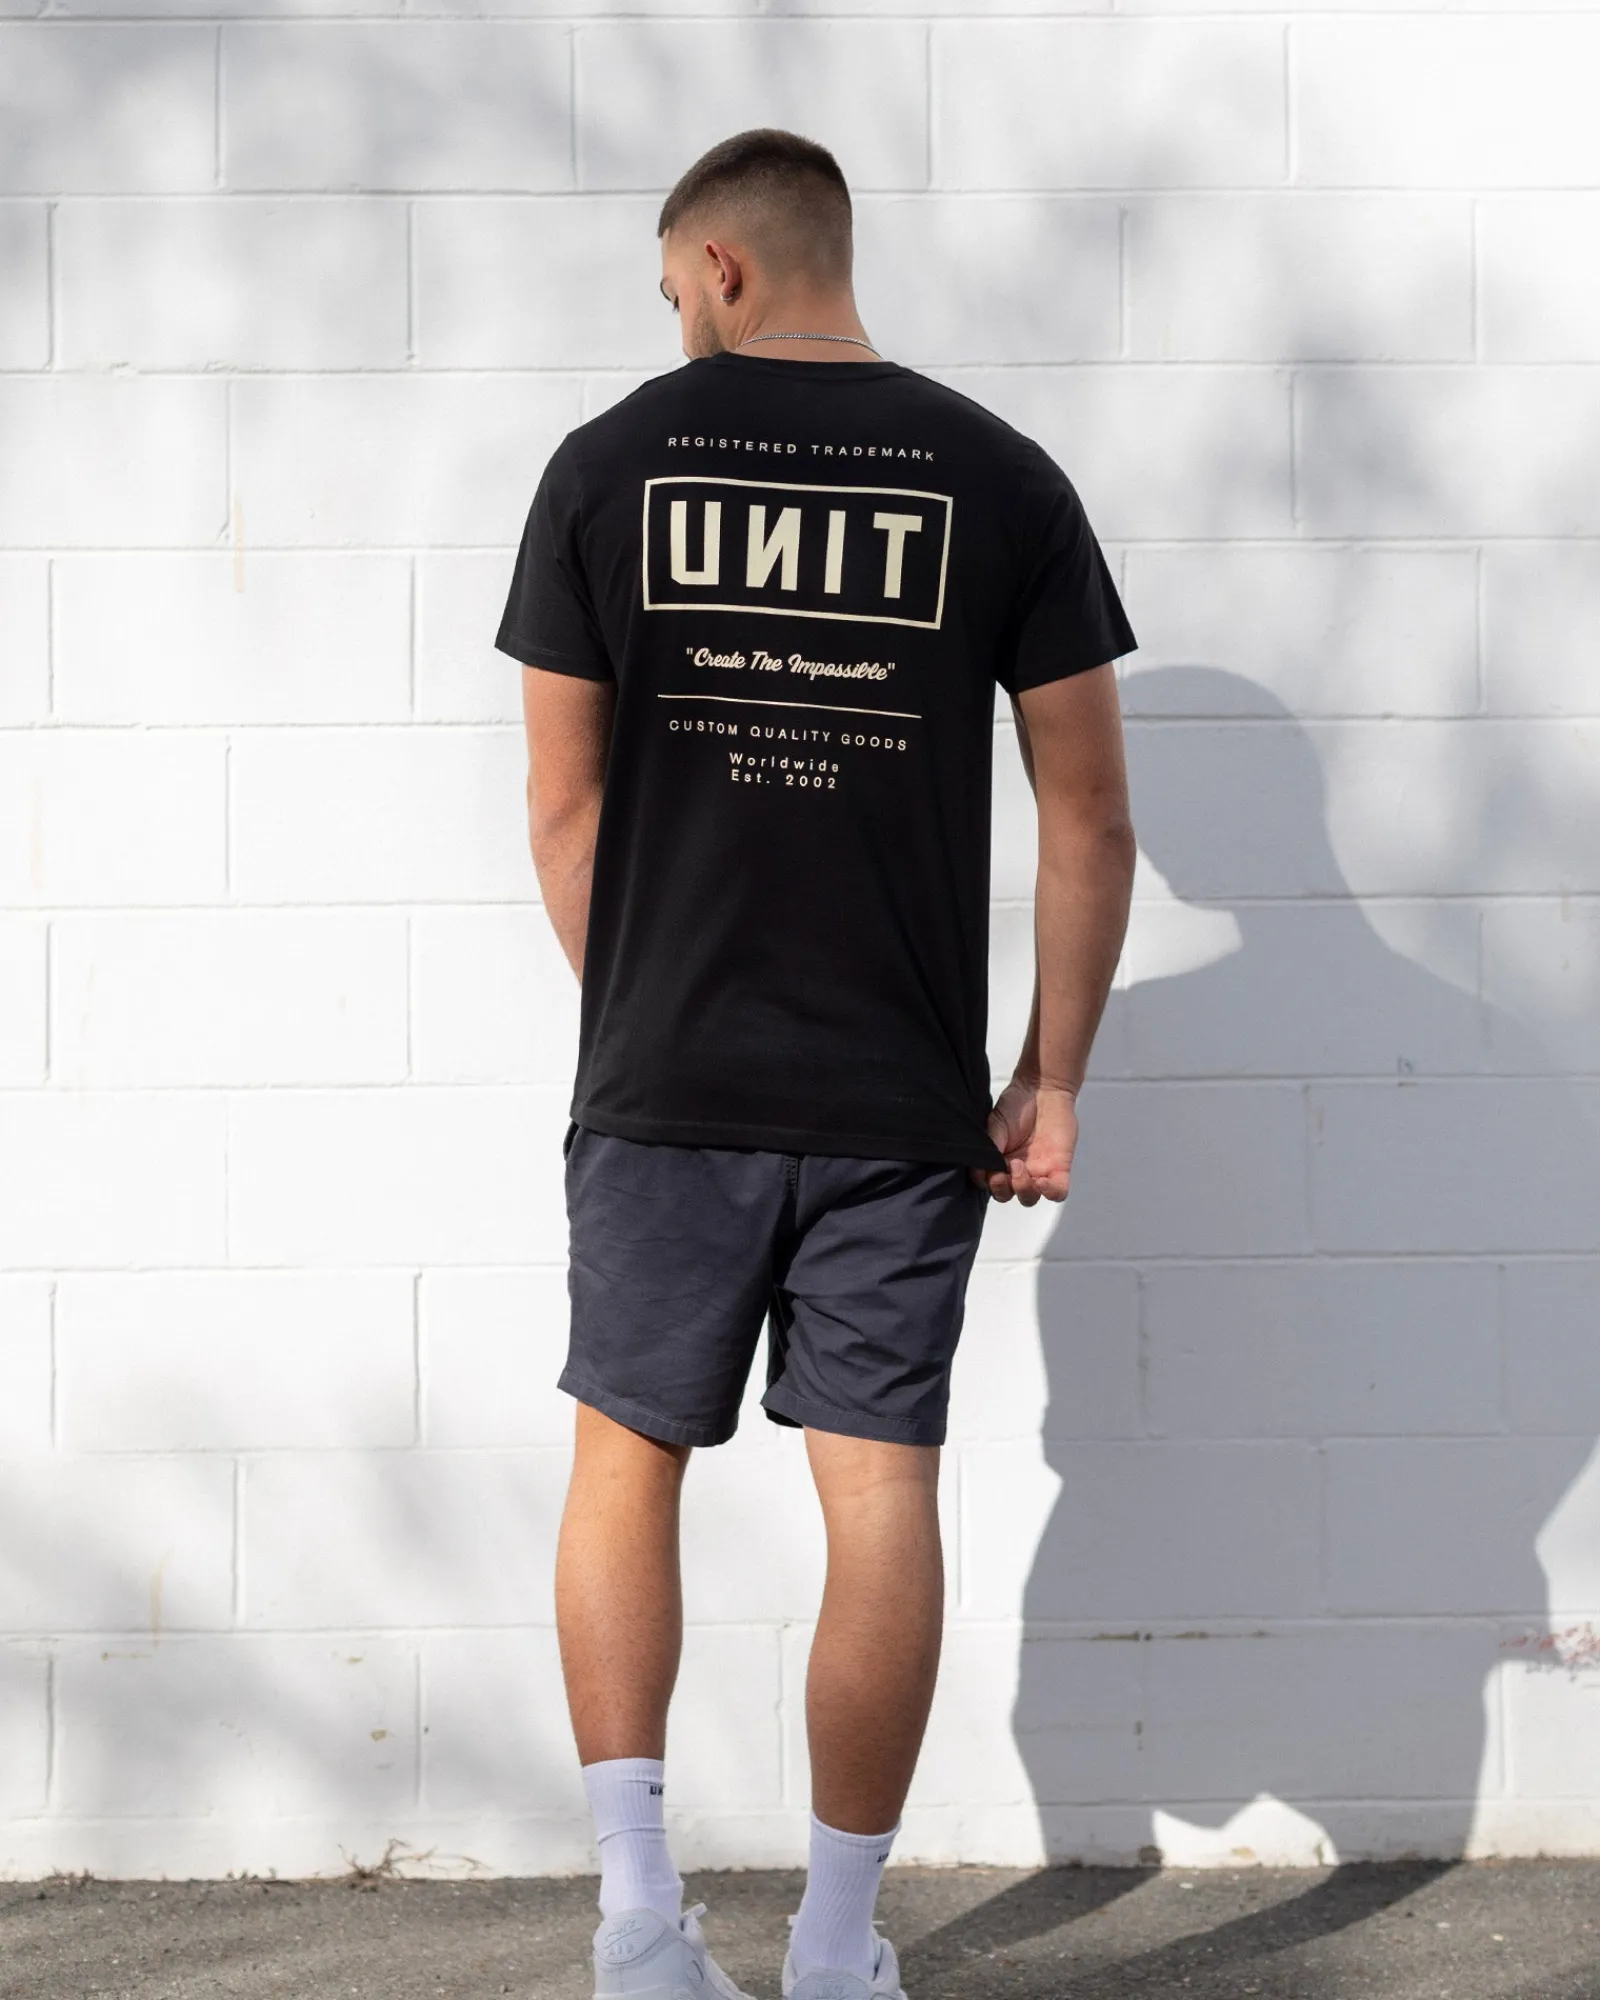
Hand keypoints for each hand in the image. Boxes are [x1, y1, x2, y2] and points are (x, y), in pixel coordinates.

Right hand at [970, 1079, 1078, 1203]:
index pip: (988, 1184)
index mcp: (998, 1162)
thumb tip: (981, 1168)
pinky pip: (1057, 1193)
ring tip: (1020, 1167)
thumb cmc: (1016, 1105)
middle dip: (1002, 1188)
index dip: (986, 1183)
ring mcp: (1038, 1171)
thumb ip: (990, 1146)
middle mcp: (1016, 1171)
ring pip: (1029, 1198)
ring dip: (1022, 1189)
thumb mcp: (995, 1123)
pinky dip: (1050, 1193)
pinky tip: (1043, 1182)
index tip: (987, 1170)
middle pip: (1007, 1195)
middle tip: (1004, 1170)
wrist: (1043, 1089)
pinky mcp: (1059, 1169)